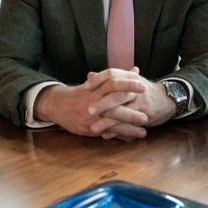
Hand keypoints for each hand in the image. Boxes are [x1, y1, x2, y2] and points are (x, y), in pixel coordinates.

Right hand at [33, 75, 148, 138]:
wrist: (59, 105)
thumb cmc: (83, 93)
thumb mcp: (98, 82)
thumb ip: (119, 77)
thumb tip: (136, 69)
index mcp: (96, 88)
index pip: (113, 84)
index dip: (128, 84)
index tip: (143, 86)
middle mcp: (94, 103)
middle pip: (113, 107)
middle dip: (131, 113)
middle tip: (147, 115)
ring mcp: (92, 117)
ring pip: (111, 124)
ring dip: (128, 129)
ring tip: (144, 132)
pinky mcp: (89, 129)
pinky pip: (107, 133)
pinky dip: (120, 136)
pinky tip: (132, 138)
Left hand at [83, 68, 176, 136]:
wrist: (166, 99)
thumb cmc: (142, 90)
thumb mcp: (128, 80)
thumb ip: (108, 79)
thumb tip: (89, 75)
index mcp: (129, 77)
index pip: (112, 74)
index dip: (98, 80)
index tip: (85, 87)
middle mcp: (134, 88)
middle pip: (117, 94)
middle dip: (102, 104)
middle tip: (88, 111)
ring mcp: (140, 102)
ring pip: (122, 112)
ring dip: (107, 122)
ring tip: (93, 128)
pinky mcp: (145, 115)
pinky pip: (129, 124)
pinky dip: (117, 131)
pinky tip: (106, 135)